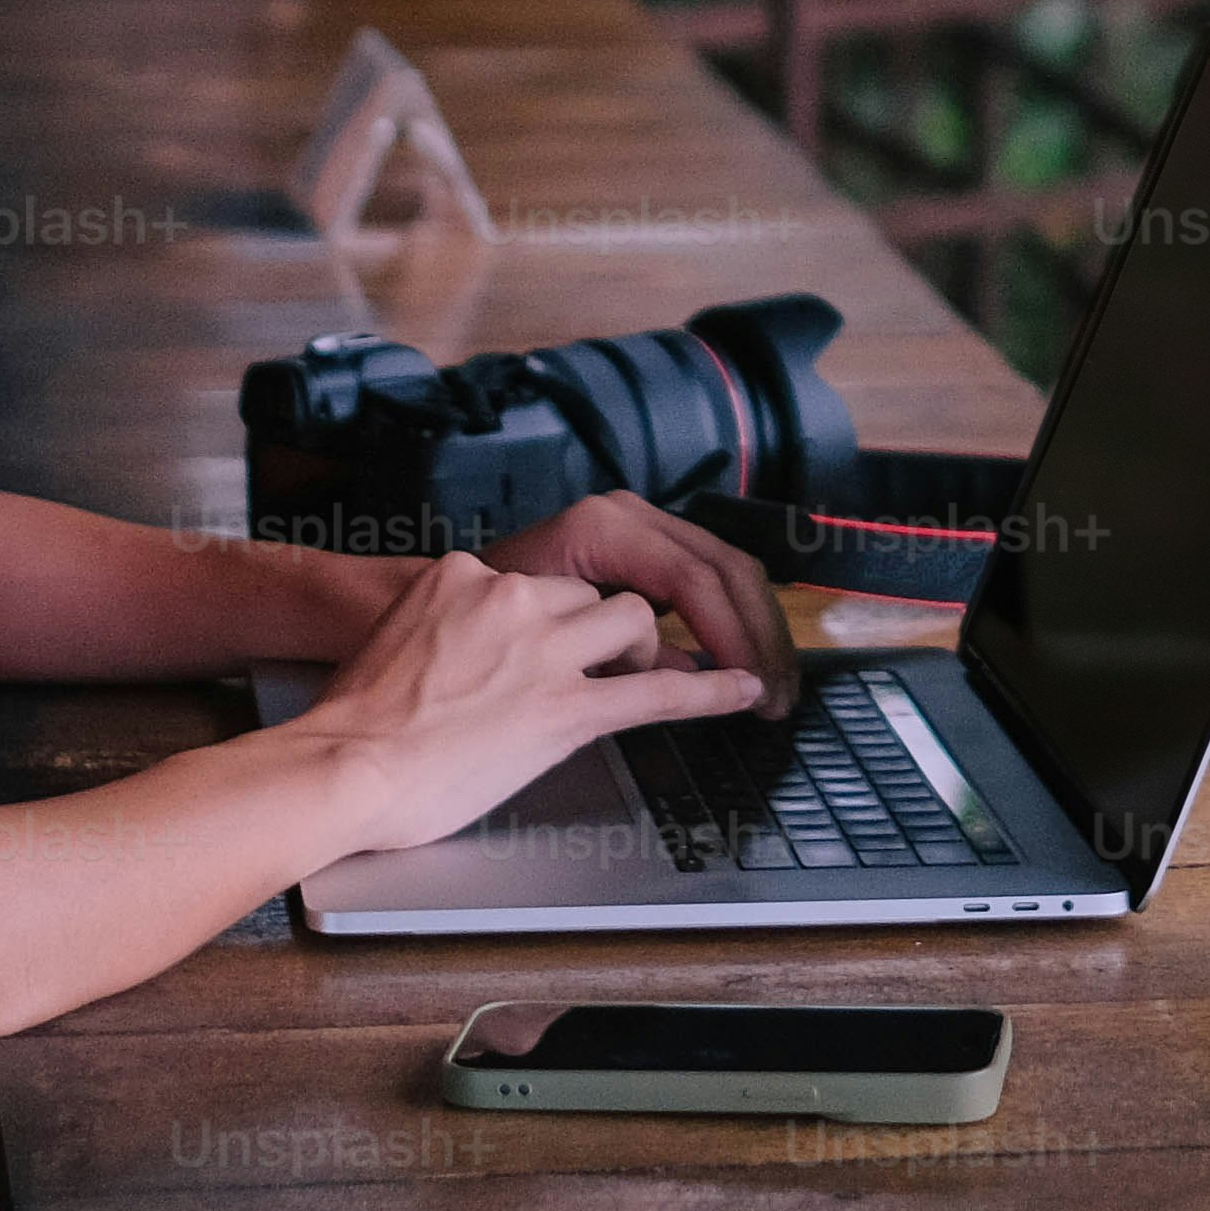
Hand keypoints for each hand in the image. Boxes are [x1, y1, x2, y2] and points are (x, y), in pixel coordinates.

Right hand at [275, 546, 769, 862]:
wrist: (343, 767)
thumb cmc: (354, 727)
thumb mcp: (397, 644)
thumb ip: (445, 632)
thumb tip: (476, 660)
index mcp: (461, 576)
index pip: (535, 579)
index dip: (553, 618)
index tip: (552, 643)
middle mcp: (509, 596)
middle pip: (590, 592)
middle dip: (605, 630)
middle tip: (602, 666)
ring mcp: (543, 650)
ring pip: (632, 620)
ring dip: (642, 651)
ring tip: (638, 678)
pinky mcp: (566, 707)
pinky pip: (660, 688)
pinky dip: (708, 688)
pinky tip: (739, 691)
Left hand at [479, 489, 803, 716]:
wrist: (431, 638)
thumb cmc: (480, 651)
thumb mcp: (556, 661)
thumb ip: (632, 668)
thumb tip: (702, 680)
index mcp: (601, 531)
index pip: (694, 579)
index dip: (733, 635)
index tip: (752, 686)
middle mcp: (622, 515)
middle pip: (722, 567)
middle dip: (757, 635)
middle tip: (778, 695)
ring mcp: (633, 523)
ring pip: (723, 569)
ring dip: (754, 630)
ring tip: (771, 688)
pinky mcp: (645, 543)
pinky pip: (701, 575)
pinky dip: (730, 621)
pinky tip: (743, 663)